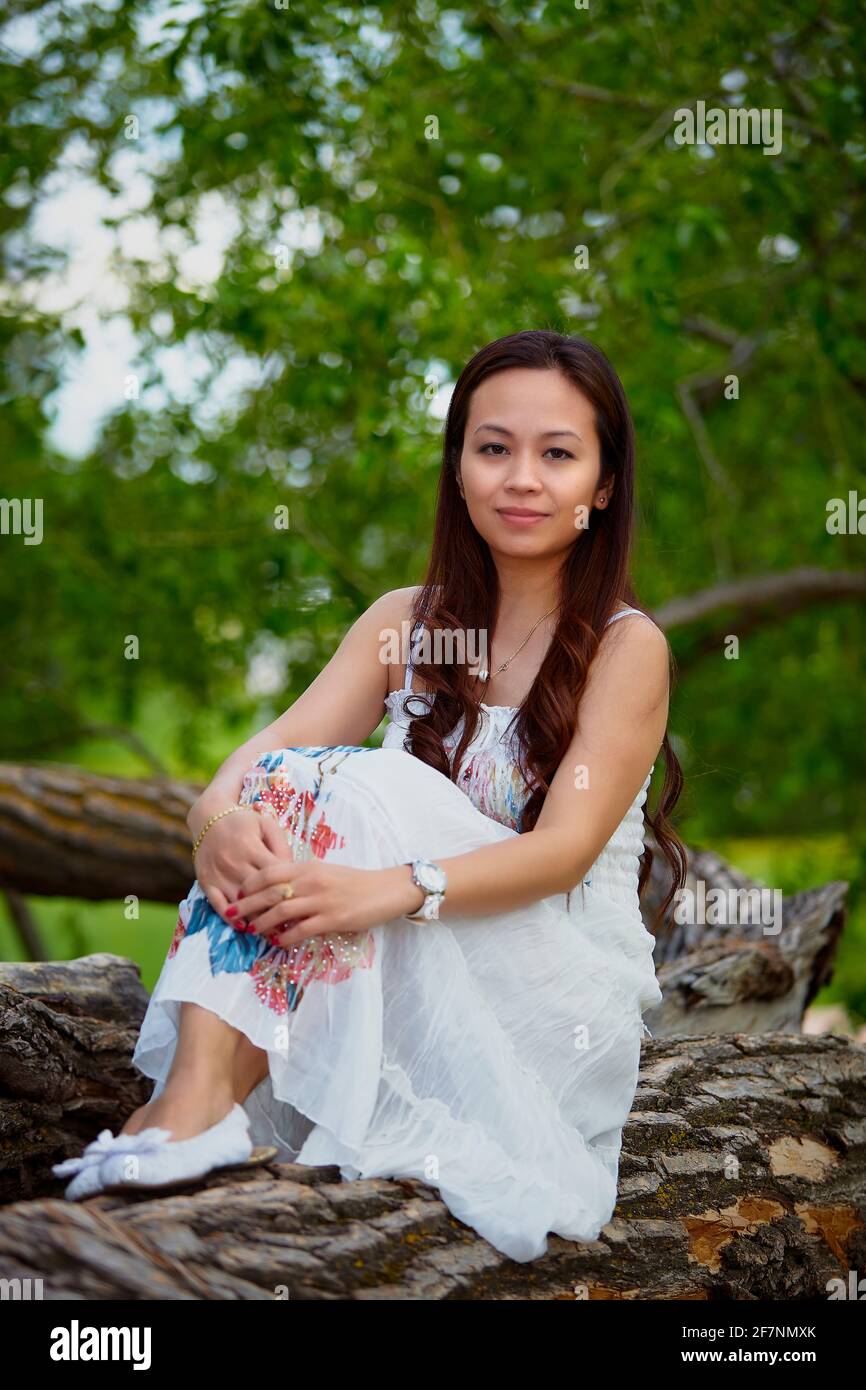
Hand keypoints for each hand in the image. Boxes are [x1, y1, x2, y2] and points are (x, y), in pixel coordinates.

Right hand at [192, 807, 293, 924]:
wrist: (209, 818)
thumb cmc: (244, 822)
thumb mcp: (266, 825)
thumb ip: (281, 846)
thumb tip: (293, 871)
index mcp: (251, 848)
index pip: (275, 876)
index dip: (289, 891)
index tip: (302, 904)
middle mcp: (234, 863)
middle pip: (259, 894)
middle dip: (277, 911)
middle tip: (293, 925)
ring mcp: (219, 875)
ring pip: (241, 904)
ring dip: (257, 920)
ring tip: (274, 933)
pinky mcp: (206, 883)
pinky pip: (218, 906)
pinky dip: (231, 919)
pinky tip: (245, 927)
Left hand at [231, 859, 423, 947]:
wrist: (386, 889)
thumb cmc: (355, 882)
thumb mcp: (325, 872)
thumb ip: (302, 878)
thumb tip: (277, 889)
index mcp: (308, 867)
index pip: (269, 871)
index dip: (249, 884)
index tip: (238, 894)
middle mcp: (311, 881)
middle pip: (269, 892)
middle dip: (246, 905)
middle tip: (230, 915)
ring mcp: (321, 900)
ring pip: (281, 912)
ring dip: (261, 923)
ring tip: (251, 931)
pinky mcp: (332, 919)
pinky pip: (301, 930)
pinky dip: (285, 938)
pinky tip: (277, 943)